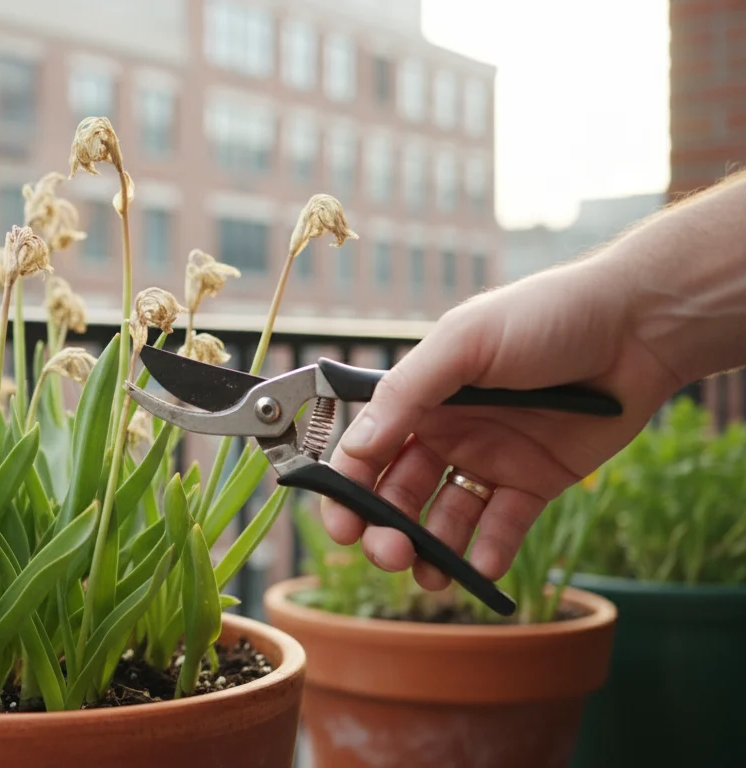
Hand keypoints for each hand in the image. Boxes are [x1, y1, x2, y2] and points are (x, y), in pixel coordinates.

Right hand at [322, 258, 681, 588]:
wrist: (636, 327)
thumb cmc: (544, 315)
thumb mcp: (463, 342)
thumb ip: (406, 393)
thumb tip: (355, 448)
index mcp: (420, 398)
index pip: (367, 453)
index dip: (348, 491)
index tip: (342, 526)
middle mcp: (448, 433)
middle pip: (400, 495)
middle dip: (387, 531)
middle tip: (389, 554)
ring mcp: (490, 460)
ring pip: (445, 519)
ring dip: (430, 550)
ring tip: (430, 574)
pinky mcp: (535, 482)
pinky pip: (502, 527)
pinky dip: (488, 553)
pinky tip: (481, 568)